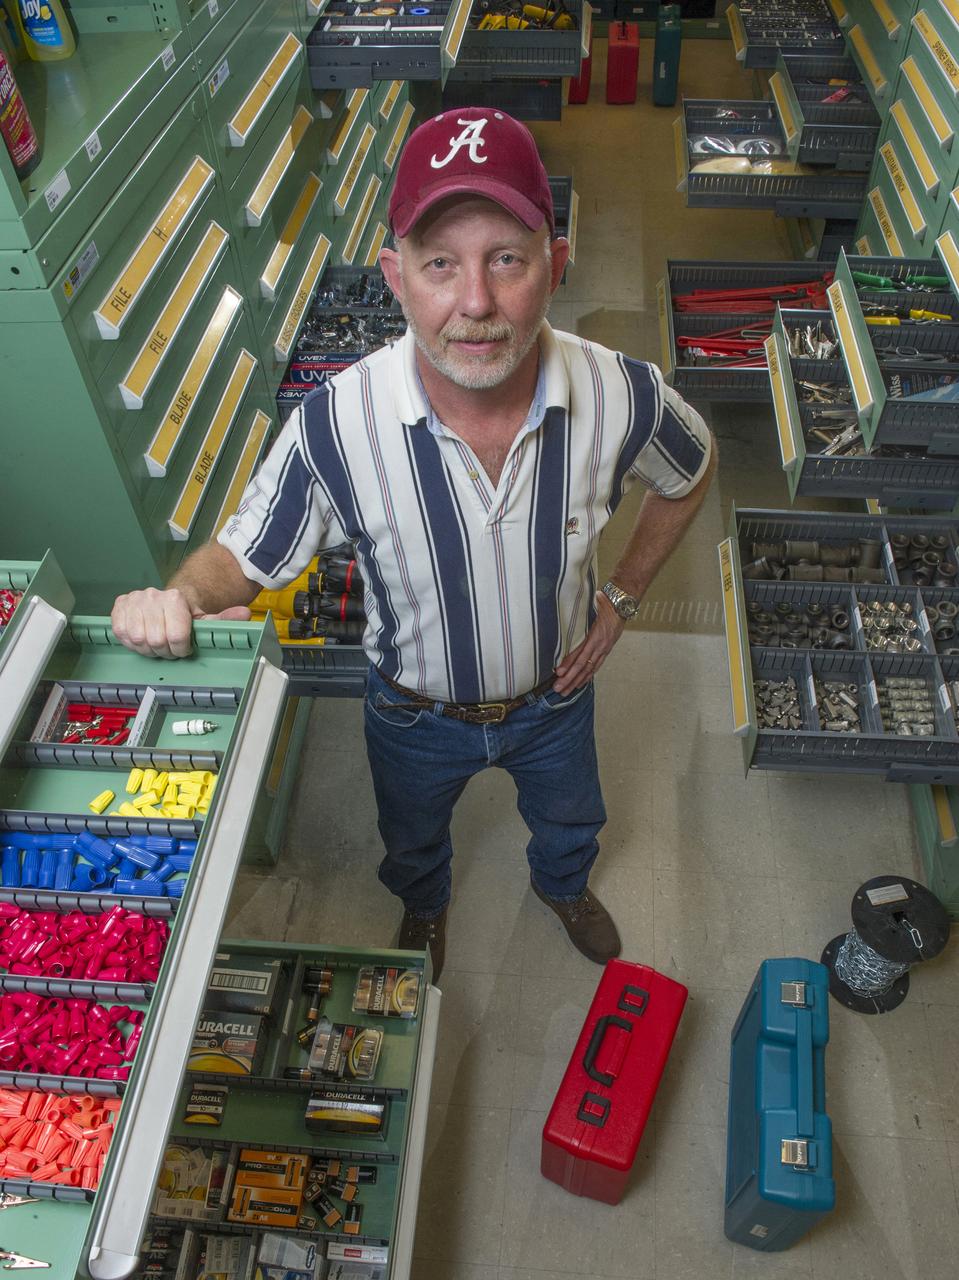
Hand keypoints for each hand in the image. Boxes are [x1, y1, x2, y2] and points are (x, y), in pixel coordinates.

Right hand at [111, 588, 250, 658]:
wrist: (164, 600)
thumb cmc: (184, 613)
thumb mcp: (205, 618)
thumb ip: (224, 618)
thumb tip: (245, 614)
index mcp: (175, 598)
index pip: (177, 637)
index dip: (181, 649)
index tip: (184, 648)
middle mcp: (152, 596)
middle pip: (156, 641)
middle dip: (164, 651)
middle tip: (169, 647)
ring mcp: (134, 600)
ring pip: (138, 640)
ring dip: (147, 648)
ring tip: (156, 642)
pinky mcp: (119, 606)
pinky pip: (121, 633)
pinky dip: (131, 642)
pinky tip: (141, 637)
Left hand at [553, 591, 625, 694]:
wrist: (621, 605)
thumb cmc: (605, 603)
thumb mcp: (591, 606)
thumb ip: (579, 612)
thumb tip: (563, 608)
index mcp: (595, 635)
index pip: (579, 652)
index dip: (569, 663)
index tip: (558, 672)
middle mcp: (599, 645)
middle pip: (583, 665)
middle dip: (570, 678)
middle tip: (558, 688)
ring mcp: (603, 649)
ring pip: (589, 669)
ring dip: (576, 681)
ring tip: (565, 691)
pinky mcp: (605, 651)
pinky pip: (596, 666)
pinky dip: (587, 676)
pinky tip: (580, 683)